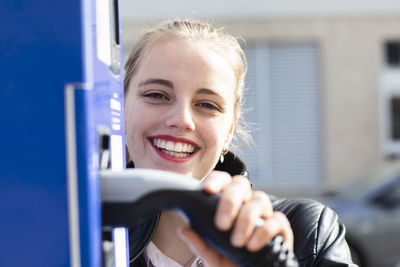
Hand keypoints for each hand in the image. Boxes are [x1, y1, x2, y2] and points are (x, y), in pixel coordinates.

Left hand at [179, 171, 293, 266]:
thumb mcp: (211, 256)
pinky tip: (252, 245)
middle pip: (241, 184)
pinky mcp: (280, 228)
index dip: (216, 180)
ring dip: (246, 219)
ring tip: (236, 242)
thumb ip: (199, 243)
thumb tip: (184, 229)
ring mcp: (264, 214)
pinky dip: (264, 231)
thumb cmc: (229, 262)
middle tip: (221, 224)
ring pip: (260, 199)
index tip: (207, 190)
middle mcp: (246, 203)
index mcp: (227, 202)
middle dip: (230, 201)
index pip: (223, 180)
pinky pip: (277, 220)